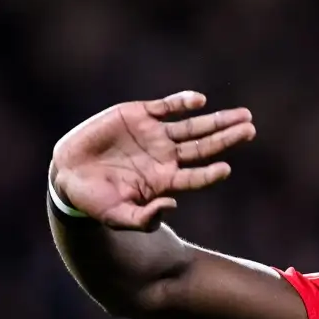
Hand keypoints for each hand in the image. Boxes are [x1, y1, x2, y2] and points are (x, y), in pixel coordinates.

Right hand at [51, 91, 255, 230]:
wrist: (68, 174)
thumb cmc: (96, 202)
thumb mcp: (119, 217)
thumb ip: (145, 218)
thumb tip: (171, 206)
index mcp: (164, 182)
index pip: (195, 177)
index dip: (210, 174)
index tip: (226, 169)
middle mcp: (165, 157)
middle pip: (204, 148)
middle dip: (227, 139)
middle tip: (250, 130)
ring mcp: (154, 135)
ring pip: (192, 126)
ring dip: (217, 120)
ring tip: (243, 116)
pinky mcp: (139, 115)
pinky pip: (166, 107)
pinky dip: (182, 102)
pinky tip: (199, 101)